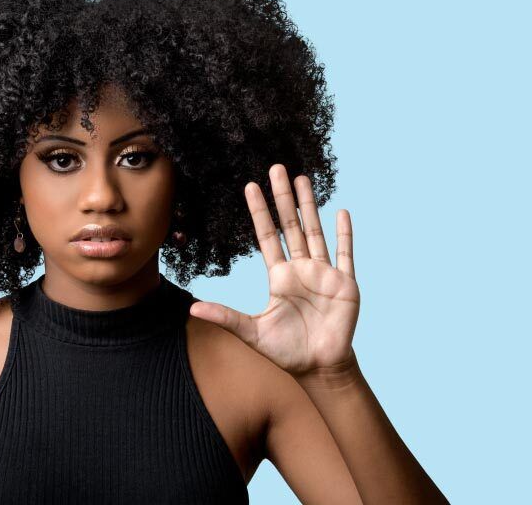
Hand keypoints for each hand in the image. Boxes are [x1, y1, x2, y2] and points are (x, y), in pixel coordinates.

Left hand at [189, 163, 360, 376]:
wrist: (319, 368)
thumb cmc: (286, 351)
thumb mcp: (251, 332)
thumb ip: (226, 316)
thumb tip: (192, 308)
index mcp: (279, 276)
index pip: (266, 235)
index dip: (259, 212)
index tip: (250, 186)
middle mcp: (300, 269)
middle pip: (291, 225)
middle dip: (283, 197)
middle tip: (277, 168)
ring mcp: (323, 273)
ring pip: (315, 231)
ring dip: (310, 205)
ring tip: (304, 178)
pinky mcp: (344, 283)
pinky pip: (344, 254)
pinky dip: (344, 234)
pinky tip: (341, 212)